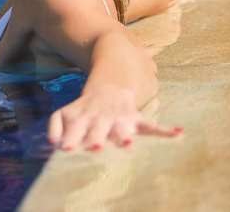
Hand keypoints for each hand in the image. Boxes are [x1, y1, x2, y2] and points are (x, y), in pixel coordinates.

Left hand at [47, 85, 182, 151]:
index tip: (66, 149)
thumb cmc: (86, 106)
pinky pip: (152, 126)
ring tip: (128, 142)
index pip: (76, 128)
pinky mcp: (138, 119)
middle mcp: (102, 117)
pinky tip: (179, 133)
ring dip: (125, 133)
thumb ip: (56, 125)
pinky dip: (166, 130)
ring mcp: (121, 117)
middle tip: (95, 147)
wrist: (111, 79)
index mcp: (84, 116)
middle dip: (96, 138)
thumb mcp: (67, 111)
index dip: (71, 137)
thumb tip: (51, 142)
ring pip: (123, 127)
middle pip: (98, 130)